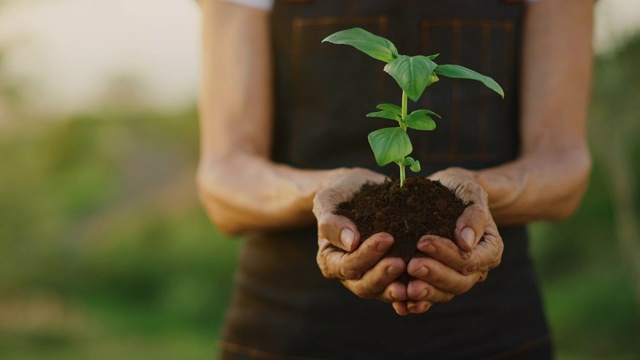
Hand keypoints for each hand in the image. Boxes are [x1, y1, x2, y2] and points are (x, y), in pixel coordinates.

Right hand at [313, 168, 407, 302]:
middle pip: (364, 286)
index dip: (366, 256)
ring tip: (417, 279)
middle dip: (384, 275)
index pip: (347, 266)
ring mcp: (370, 277)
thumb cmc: (341, 194)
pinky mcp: (390, 276)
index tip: (386, 238)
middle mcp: (349, 275)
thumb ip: (332, 221)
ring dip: (400, 288)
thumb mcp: (329, 200)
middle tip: (402, 262)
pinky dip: (413, 291)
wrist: (358, 192)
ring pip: (384, 292)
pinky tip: (428, 285)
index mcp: (330, 260)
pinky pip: (402, 289)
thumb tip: (351, 242)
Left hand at [396, 167, 503, 314]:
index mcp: (489, 249)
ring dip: (424, 293)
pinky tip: (399, 303)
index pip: (470, 259)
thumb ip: (473, 215)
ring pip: (444, 293)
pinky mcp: (438, 282)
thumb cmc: (459, 189)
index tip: (422, 241)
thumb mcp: (469, 191)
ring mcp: (457, 277)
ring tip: (404, 288)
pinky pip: (429, 298)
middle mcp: (476, 269)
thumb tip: (466, 243)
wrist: (447, 193)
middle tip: (411, 265)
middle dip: (434, 275)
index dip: (447, 254)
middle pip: (459, 282)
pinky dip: (415, 303)